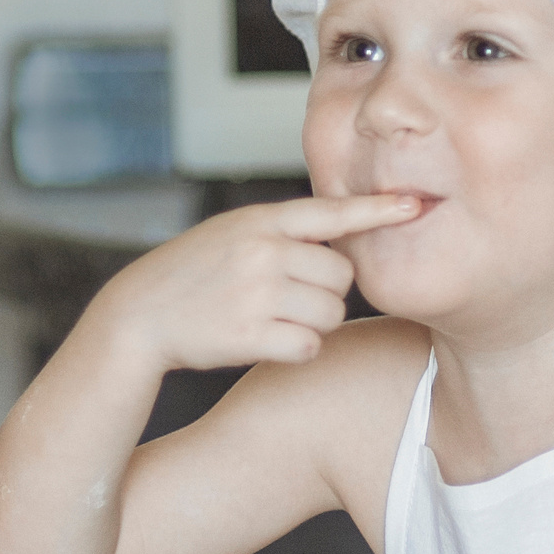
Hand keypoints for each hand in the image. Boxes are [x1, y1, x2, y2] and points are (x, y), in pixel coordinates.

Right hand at [97, 195, 421, 373]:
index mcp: (261, 221)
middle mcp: (262, 252)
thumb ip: (282, 230)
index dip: (377, 209)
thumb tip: (345, 232)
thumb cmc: (192, 275)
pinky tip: (268, 341)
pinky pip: (310, 345)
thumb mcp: (232, 232)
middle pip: (342, 275)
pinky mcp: (250, 335)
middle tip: (290, 298)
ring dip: (315, 323)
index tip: (415, 205)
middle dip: (327, 292)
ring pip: (331, 314)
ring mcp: (256, 293)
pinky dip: (297, 349)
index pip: (332, 211)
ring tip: (274, 318)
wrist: (138, 315)